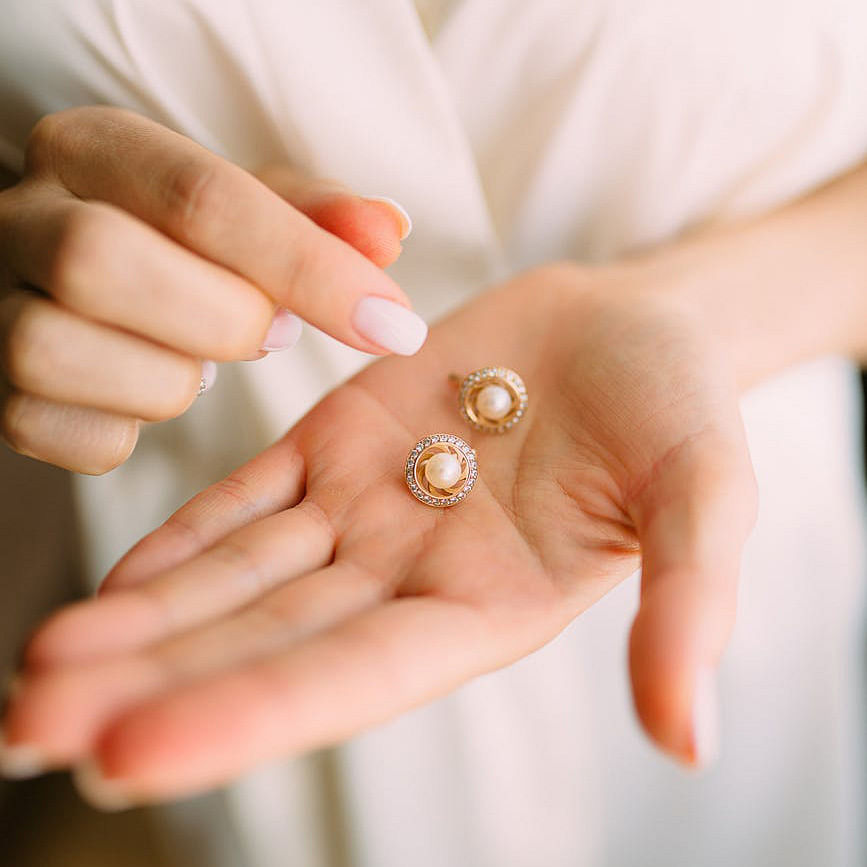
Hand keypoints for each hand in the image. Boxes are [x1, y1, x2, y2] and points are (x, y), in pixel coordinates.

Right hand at [0, 107, 421, 472]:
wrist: (83, 274)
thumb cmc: (184, 244)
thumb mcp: (252, 209)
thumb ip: (319, 219)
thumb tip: (389, 231)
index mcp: (97, 150)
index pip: (202, 197)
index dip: (310, 267)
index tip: (393, 323)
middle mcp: (22, 215)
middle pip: (100, 260)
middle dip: (220, 319)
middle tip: (273, 335)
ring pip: (57, 351)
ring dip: (165, 381)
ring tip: (200, 363)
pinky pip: (50, 432)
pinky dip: (121, 432)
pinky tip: (146, 398)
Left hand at [1, 263, 756, 804]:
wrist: (630, 324)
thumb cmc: (679, 405)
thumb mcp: (703, 492)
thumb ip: (688, 602)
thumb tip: (688, 739)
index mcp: (485, 607)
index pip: (351, 676)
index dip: (245, 714)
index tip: (126, 752)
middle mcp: (409, 576)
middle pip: (263, 641)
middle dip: (149, 685)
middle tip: (26, 729)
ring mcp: (367, 510)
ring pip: (237, 578)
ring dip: (139, 620)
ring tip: (35, 667)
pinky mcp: (341, 441)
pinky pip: (248, 498)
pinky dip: (180, 539)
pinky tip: (110, 580)